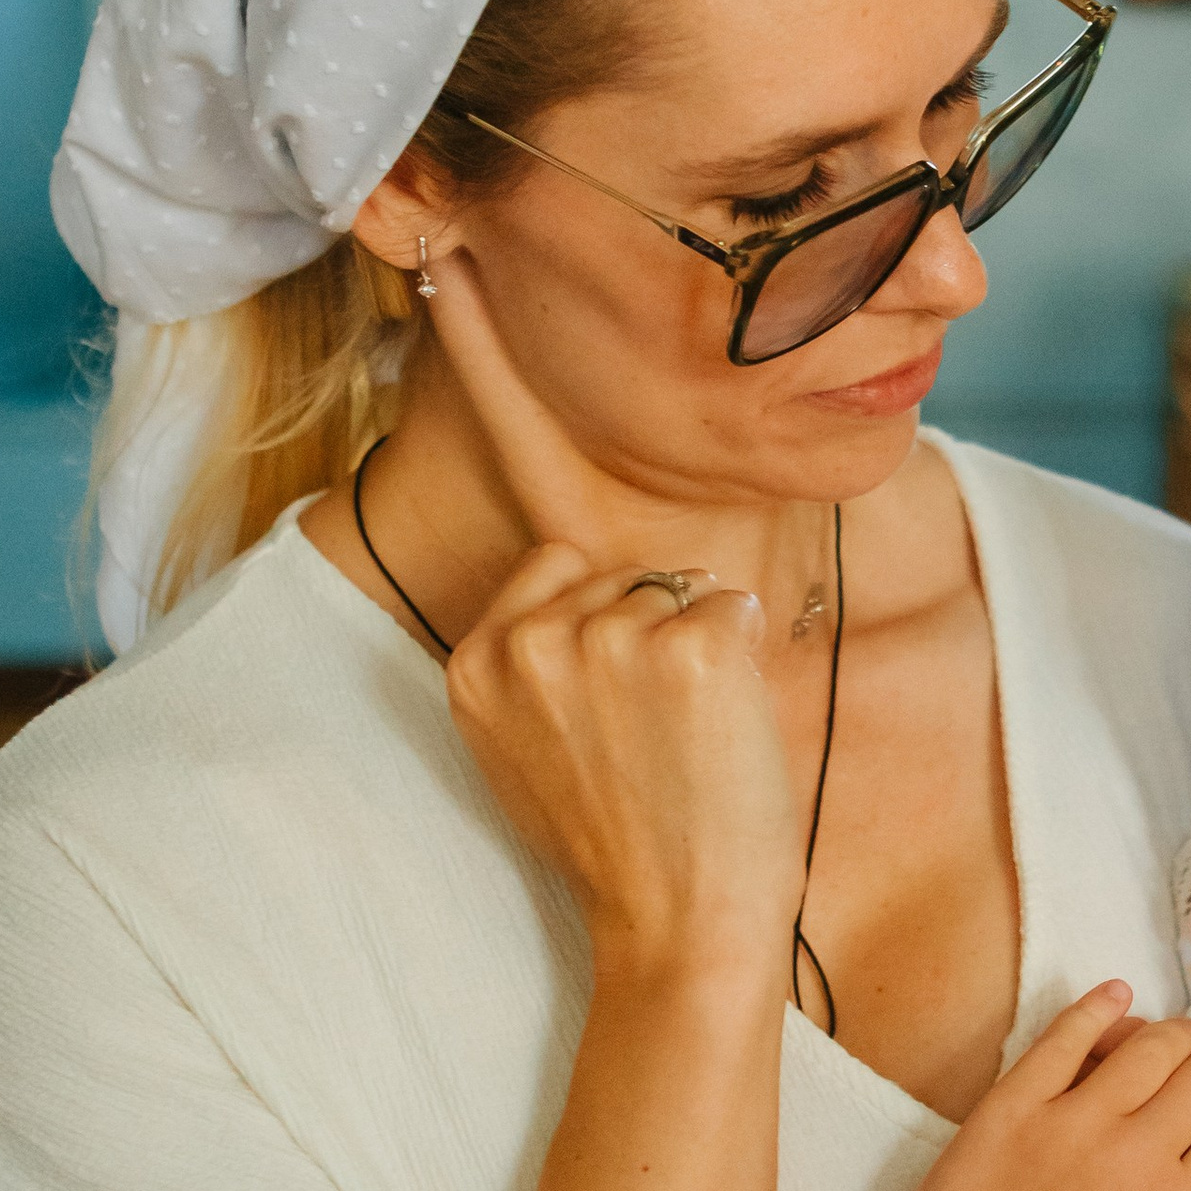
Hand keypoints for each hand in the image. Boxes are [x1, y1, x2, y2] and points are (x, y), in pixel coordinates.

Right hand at [423, 255, 805, 978]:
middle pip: (621, 561)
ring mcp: (603, 638)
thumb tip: (581, 559)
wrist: (680, 933)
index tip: (444, 257)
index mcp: (479, 655)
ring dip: (703, 655)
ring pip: (681, 587)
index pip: (516, 506)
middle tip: (652, 744)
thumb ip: (549, 645)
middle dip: (655, 628)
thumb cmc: (631, 838)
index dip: (487, 364)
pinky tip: (716, 740)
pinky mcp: (685, 646)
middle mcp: (524, 635)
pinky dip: (746, 668)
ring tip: (681, 752)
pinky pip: (734, 614)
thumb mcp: (549, 737)